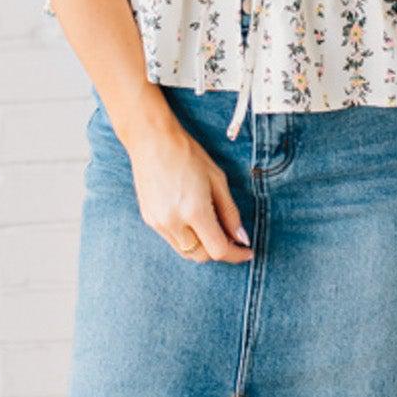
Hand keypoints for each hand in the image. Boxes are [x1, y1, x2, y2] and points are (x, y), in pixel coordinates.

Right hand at [123, 114, 252, 264]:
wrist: (152, 140)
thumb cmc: (188, 154)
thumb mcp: (217, 180)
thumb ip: (230, 212)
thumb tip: (241, 238)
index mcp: (194, 210)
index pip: (218, 249)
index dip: (236, 255)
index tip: (247, 252)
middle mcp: (173, 221)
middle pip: (202, 256)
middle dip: (219, 251)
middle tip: (232, 238)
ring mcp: (158, 222)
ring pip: (186, 252)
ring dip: (203, 248)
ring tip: (213, 229)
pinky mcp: (149, 219)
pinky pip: (173, 240)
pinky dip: (188, 239)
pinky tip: (194, 221)